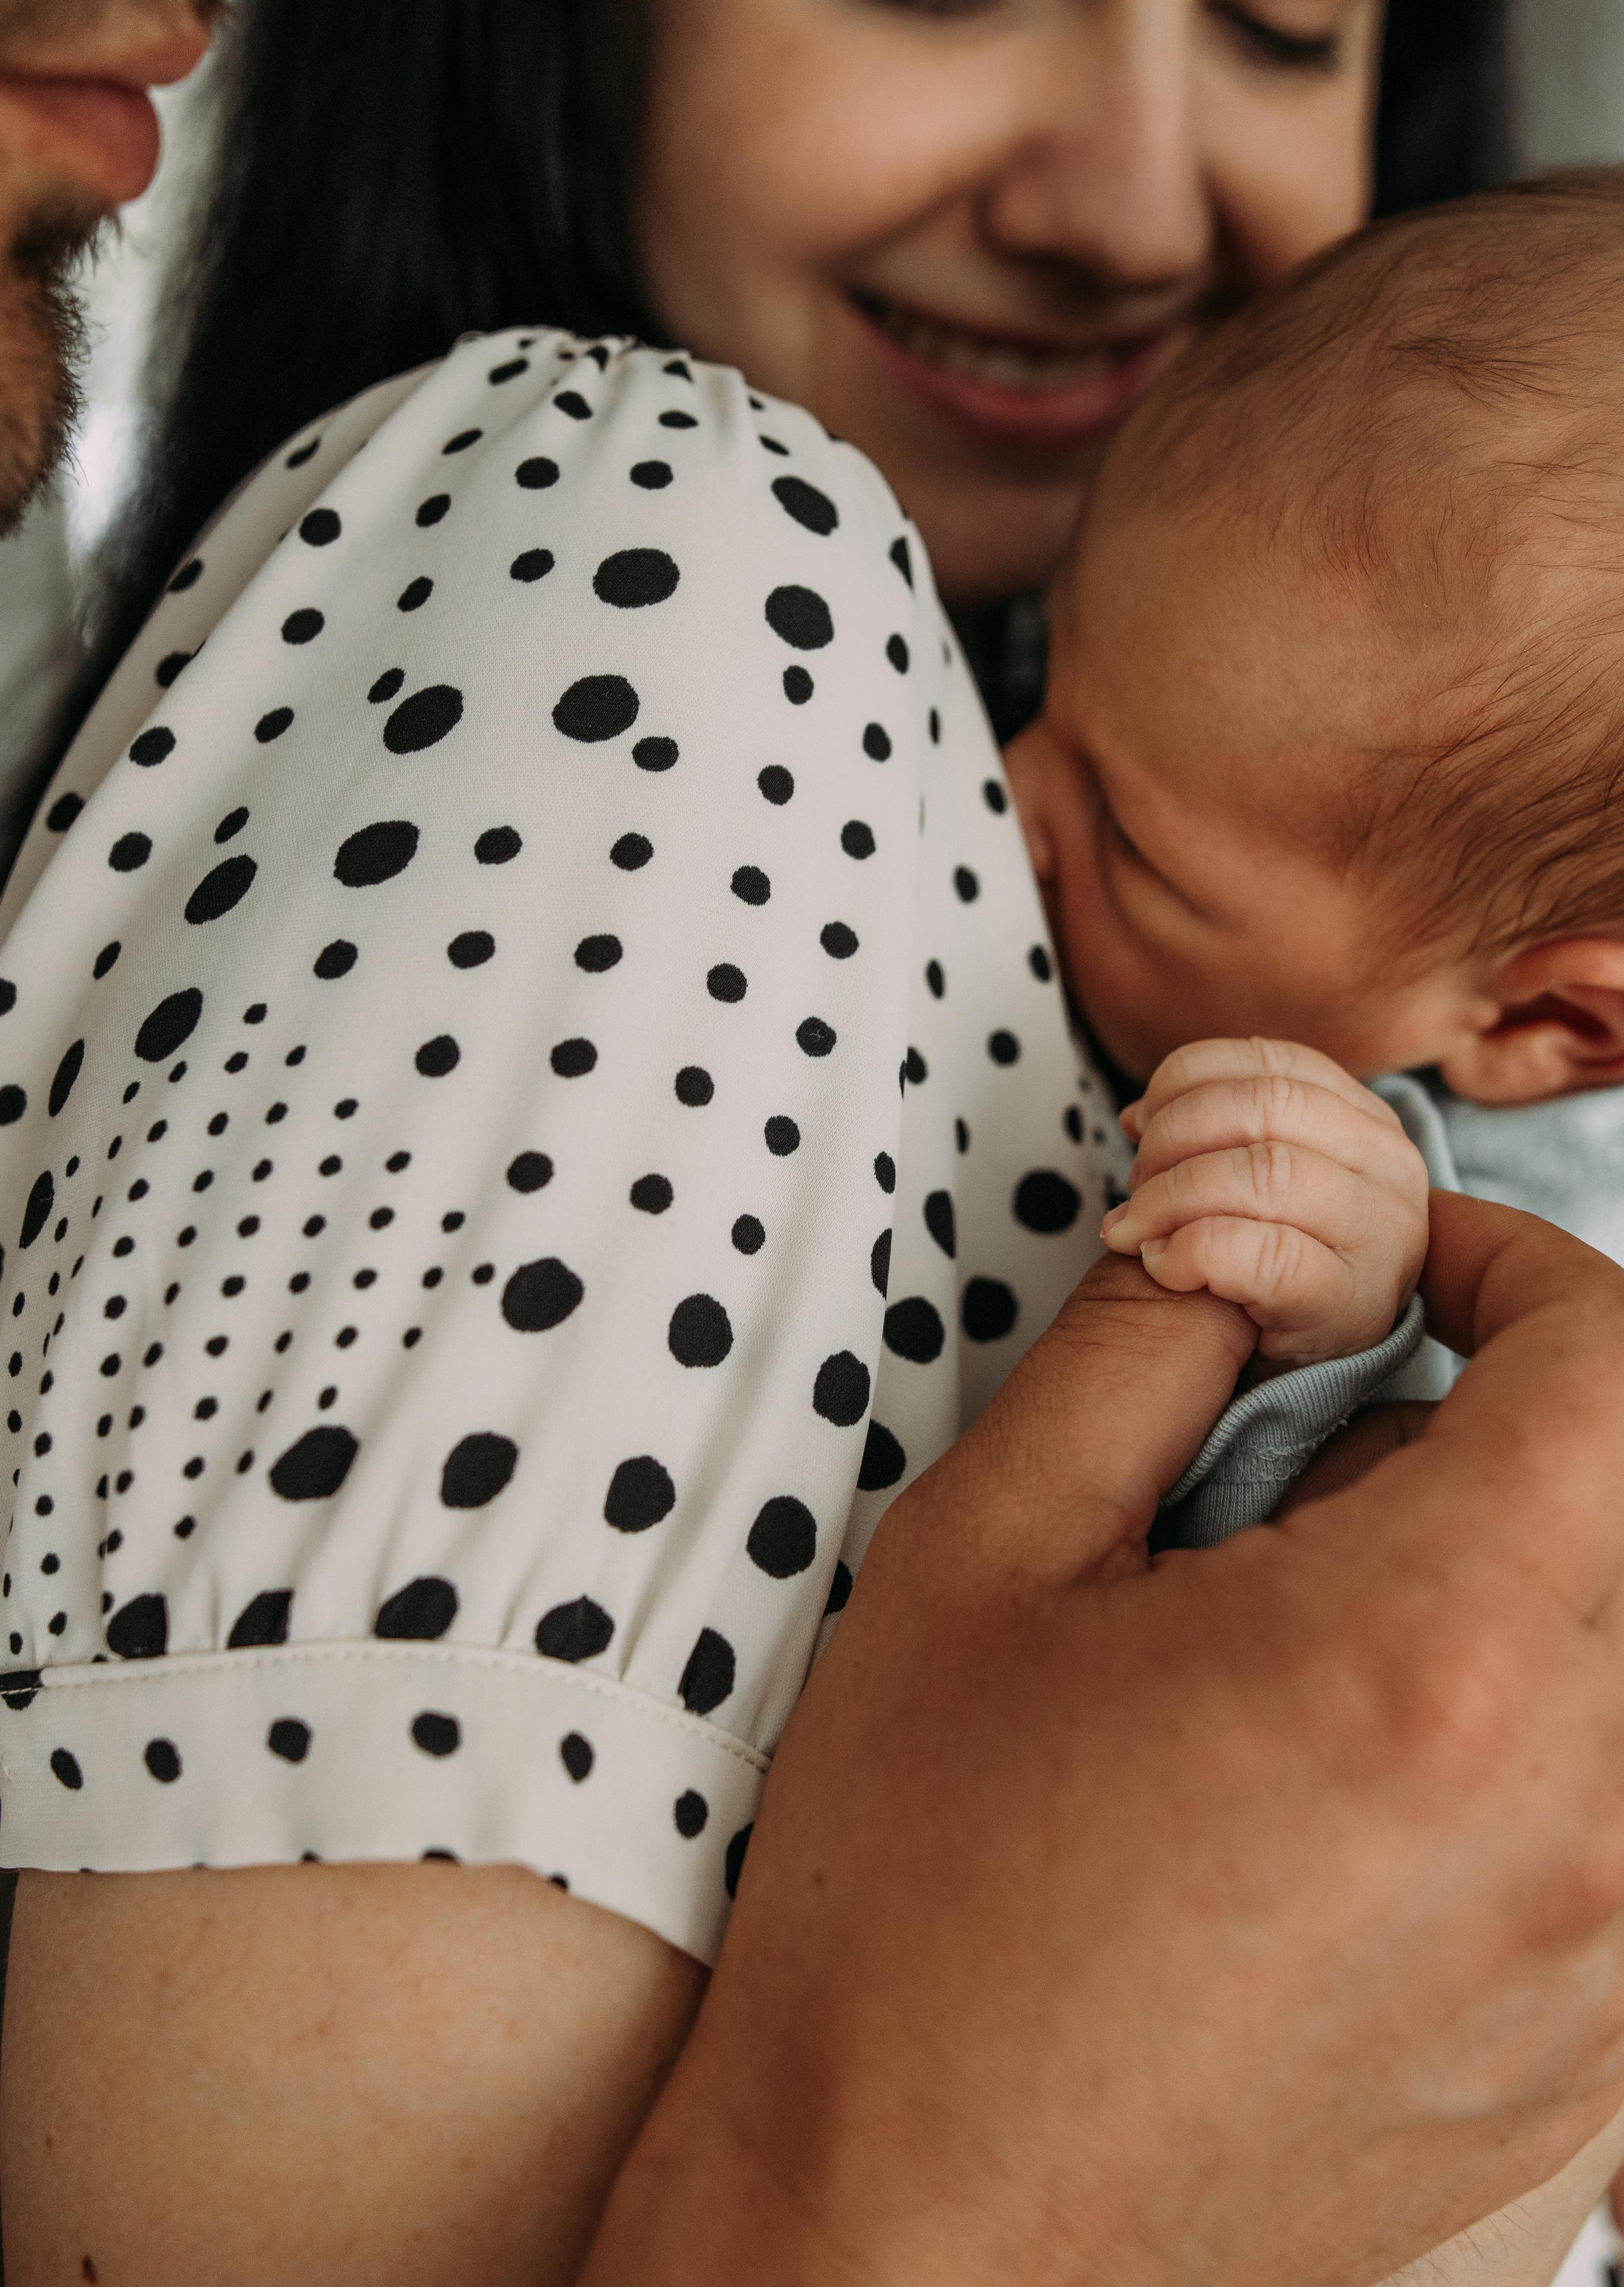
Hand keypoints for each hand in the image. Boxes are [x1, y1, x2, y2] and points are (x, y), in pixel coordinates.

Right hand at [587, 1197, 1623, 2286]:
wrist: (912, 2255)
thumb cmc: (916, 1917)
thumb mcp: (978, 1563)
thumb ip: (1138, 1352)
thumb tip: (1236, 1241)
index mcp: (1432, 1660)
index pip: (1617, 1368)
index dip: (1525, 1266)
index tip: (1425, 1271)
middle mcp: (1579, 1822)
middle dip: (1523, 1430)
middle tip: (1337, 1461)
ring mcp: (1608, 1976)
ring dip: (1530, 1594)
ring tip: (1333, 1643)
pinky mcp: (1593, 2090)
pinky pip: (1622, 1838)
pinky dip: (1537, 1753)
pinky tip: (1362, 1801)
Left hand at [1102, 1034, 1428, 1365]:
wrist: (1312, 1370)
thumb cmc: (1275, 1265)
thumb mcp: (1263, 1179)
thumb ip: (1218, 1132)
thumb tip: (1137, 1115)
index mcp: (1367, 1120)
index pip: (1271, 1062)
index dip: (1187, 1080)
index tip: (1142, 1119)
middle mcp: (1391, 1167)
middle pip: (1265, 1106)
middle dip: (1176, 1136)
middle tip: (1136, 1182)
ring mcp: (1383, 1236)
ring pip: (1265, 1173)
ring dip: (1172, 1195)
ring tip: (1136, 1227)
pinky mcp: (1354, 1302)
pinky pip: (1261, 1255)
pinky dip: (1192, 1251)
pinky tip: (1162, 1266)